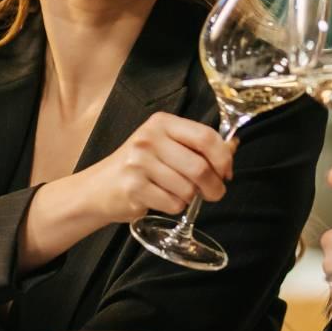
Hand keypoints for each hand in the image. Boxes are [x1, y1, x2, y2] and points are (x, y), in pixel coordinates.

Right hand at [78, 111, 235, 225]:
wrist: (98, 188)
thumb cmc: (140, 166)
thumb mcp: (167, 145)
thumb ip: (198, 145)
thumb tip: (233, 145)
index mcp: (162, 123)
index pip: (206, 137)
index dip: (223, 158)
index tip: (227, 172)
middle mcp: (149, 139)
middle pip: (199, 167)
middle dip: (214, 186)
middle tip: (214, 193)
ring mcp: (139, 163)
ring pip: (188, 189)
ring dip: (191, 198)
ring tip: (178, 193)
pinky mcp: (133, 187)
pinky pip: (173, 204)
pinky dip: (175, 207)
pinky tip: (162, 199)